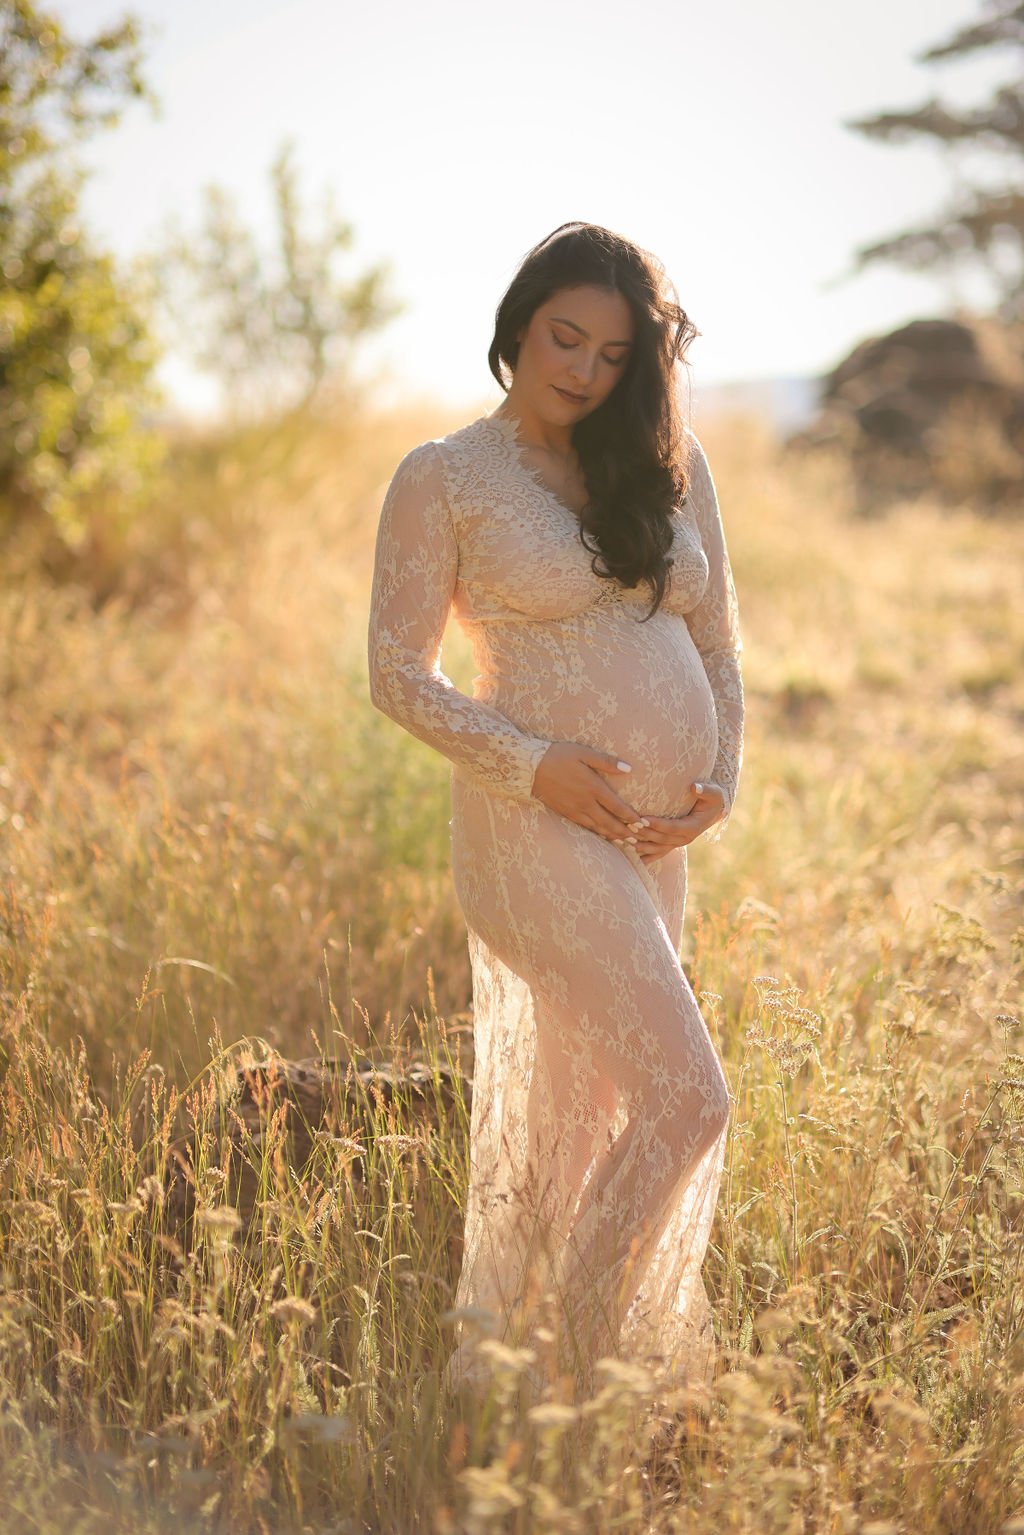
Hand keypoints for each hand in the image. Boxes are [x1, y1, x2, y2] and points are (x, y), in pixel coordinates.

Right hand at [531, 743, 647, 842]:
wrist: (530, 768)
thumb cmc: (558, 756)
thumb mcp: (583, 753)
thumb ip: (606, 761)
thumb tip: (628, 768)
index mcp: (593, 787)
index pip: (617, 807)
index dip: (631, 817)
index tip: (643, 823)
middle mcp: (586, 803)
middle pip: (610, 823)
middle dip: (625, 832)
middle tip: (638, 839)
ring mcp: (575, 810)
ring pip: (598, 828)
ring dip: (613, 836)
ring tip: (625, 842)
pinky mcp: (566, 813)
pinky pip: (585, 827)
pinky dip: (597, 833)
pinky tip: (603, 834)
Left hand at [634, 781, 725, 862]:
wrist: (714, 811)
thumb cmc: (712, 799)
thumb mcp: (713, 793)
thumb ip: (705, 790)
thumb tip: (694, 787)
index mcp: (692, 827)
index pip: (672, 827)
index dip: (657, 824)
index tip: (642, 819)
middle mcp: (684, 839)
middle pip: (661, 839)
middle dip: (644, 834)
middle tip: (628, 827)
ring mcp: (677, 844)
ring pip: (657, 848)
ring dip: (640, 845)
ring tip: (623, 840)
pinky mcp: (672, 844)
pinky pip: (657, 853)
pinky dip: (644, 855)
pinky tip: (629, 854)